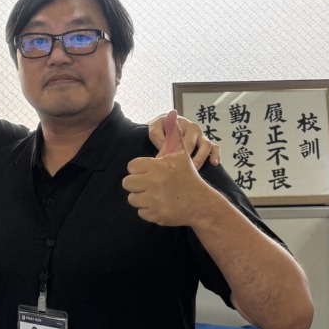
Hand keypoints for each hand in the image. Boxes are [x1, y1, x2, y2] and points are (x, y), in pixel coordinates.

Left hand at [126, 111, 213, 226]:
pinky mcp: (156, 215)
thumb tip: (172, 113)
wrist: (201, 203)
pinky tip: (158, 204)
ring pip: (132, 198)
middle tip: (148, 184)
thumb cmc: (188, 176)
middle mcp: (153, 183)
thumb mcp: (180, 154)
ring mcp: (154, 201)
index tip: (149, 171)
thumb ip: (172, 135)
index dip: (139, 169)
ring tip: (153, 194)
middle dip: (136, 183)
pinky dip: (148, 210)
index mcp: (156, 167)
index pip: (131, 167)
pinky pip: (140, 212)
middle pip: (127, 182)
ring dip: (141, 197)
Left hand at [148, 110, 220, 166]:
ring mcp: (201, 136)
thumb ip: (157, 136)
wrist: (165, 128)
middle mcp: (193, 128)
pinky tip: (214, 163)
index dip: (174, 148)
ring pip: (205, 145)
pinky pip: (215, 148)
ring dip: (200, 157)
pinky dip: (216, 154)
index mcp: (180, 123)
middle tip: (180, 168)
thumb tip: (164, 148)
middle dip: (186, 156)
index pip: (178, 135)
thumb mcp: (155, 129)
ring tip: (194, 168)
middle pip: (192, 143)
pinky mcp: (207, 144)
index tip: (169, 158)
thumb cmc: (160, 129)